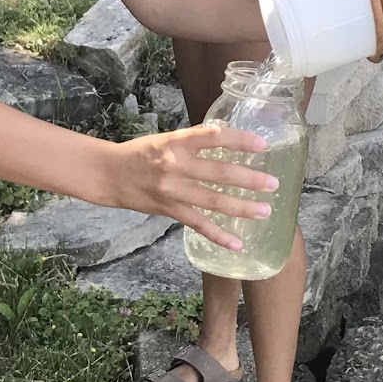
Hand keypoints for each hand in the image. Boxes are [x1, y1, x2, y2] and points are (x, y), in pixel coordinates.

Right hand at [104, 126, 278, 250]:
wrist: (109, 175)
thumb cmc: (142, 153)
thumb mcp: (167, 139)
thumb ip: (195, 142)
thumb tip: (227, 138)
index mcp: (177, 142)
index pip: (212, 137)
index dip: (238, 140)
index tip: (262, 145)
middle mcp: (176, 165)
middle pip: (218, 172)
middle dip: (249, 179)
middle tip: (273, 184)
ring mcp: (173, 190)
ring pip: (212, 201)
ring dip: (241, 208)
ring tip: (265, 211)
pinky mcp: (169, 210)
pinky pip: (198, 224)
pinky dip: (218, 235)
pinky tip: (236, 244)